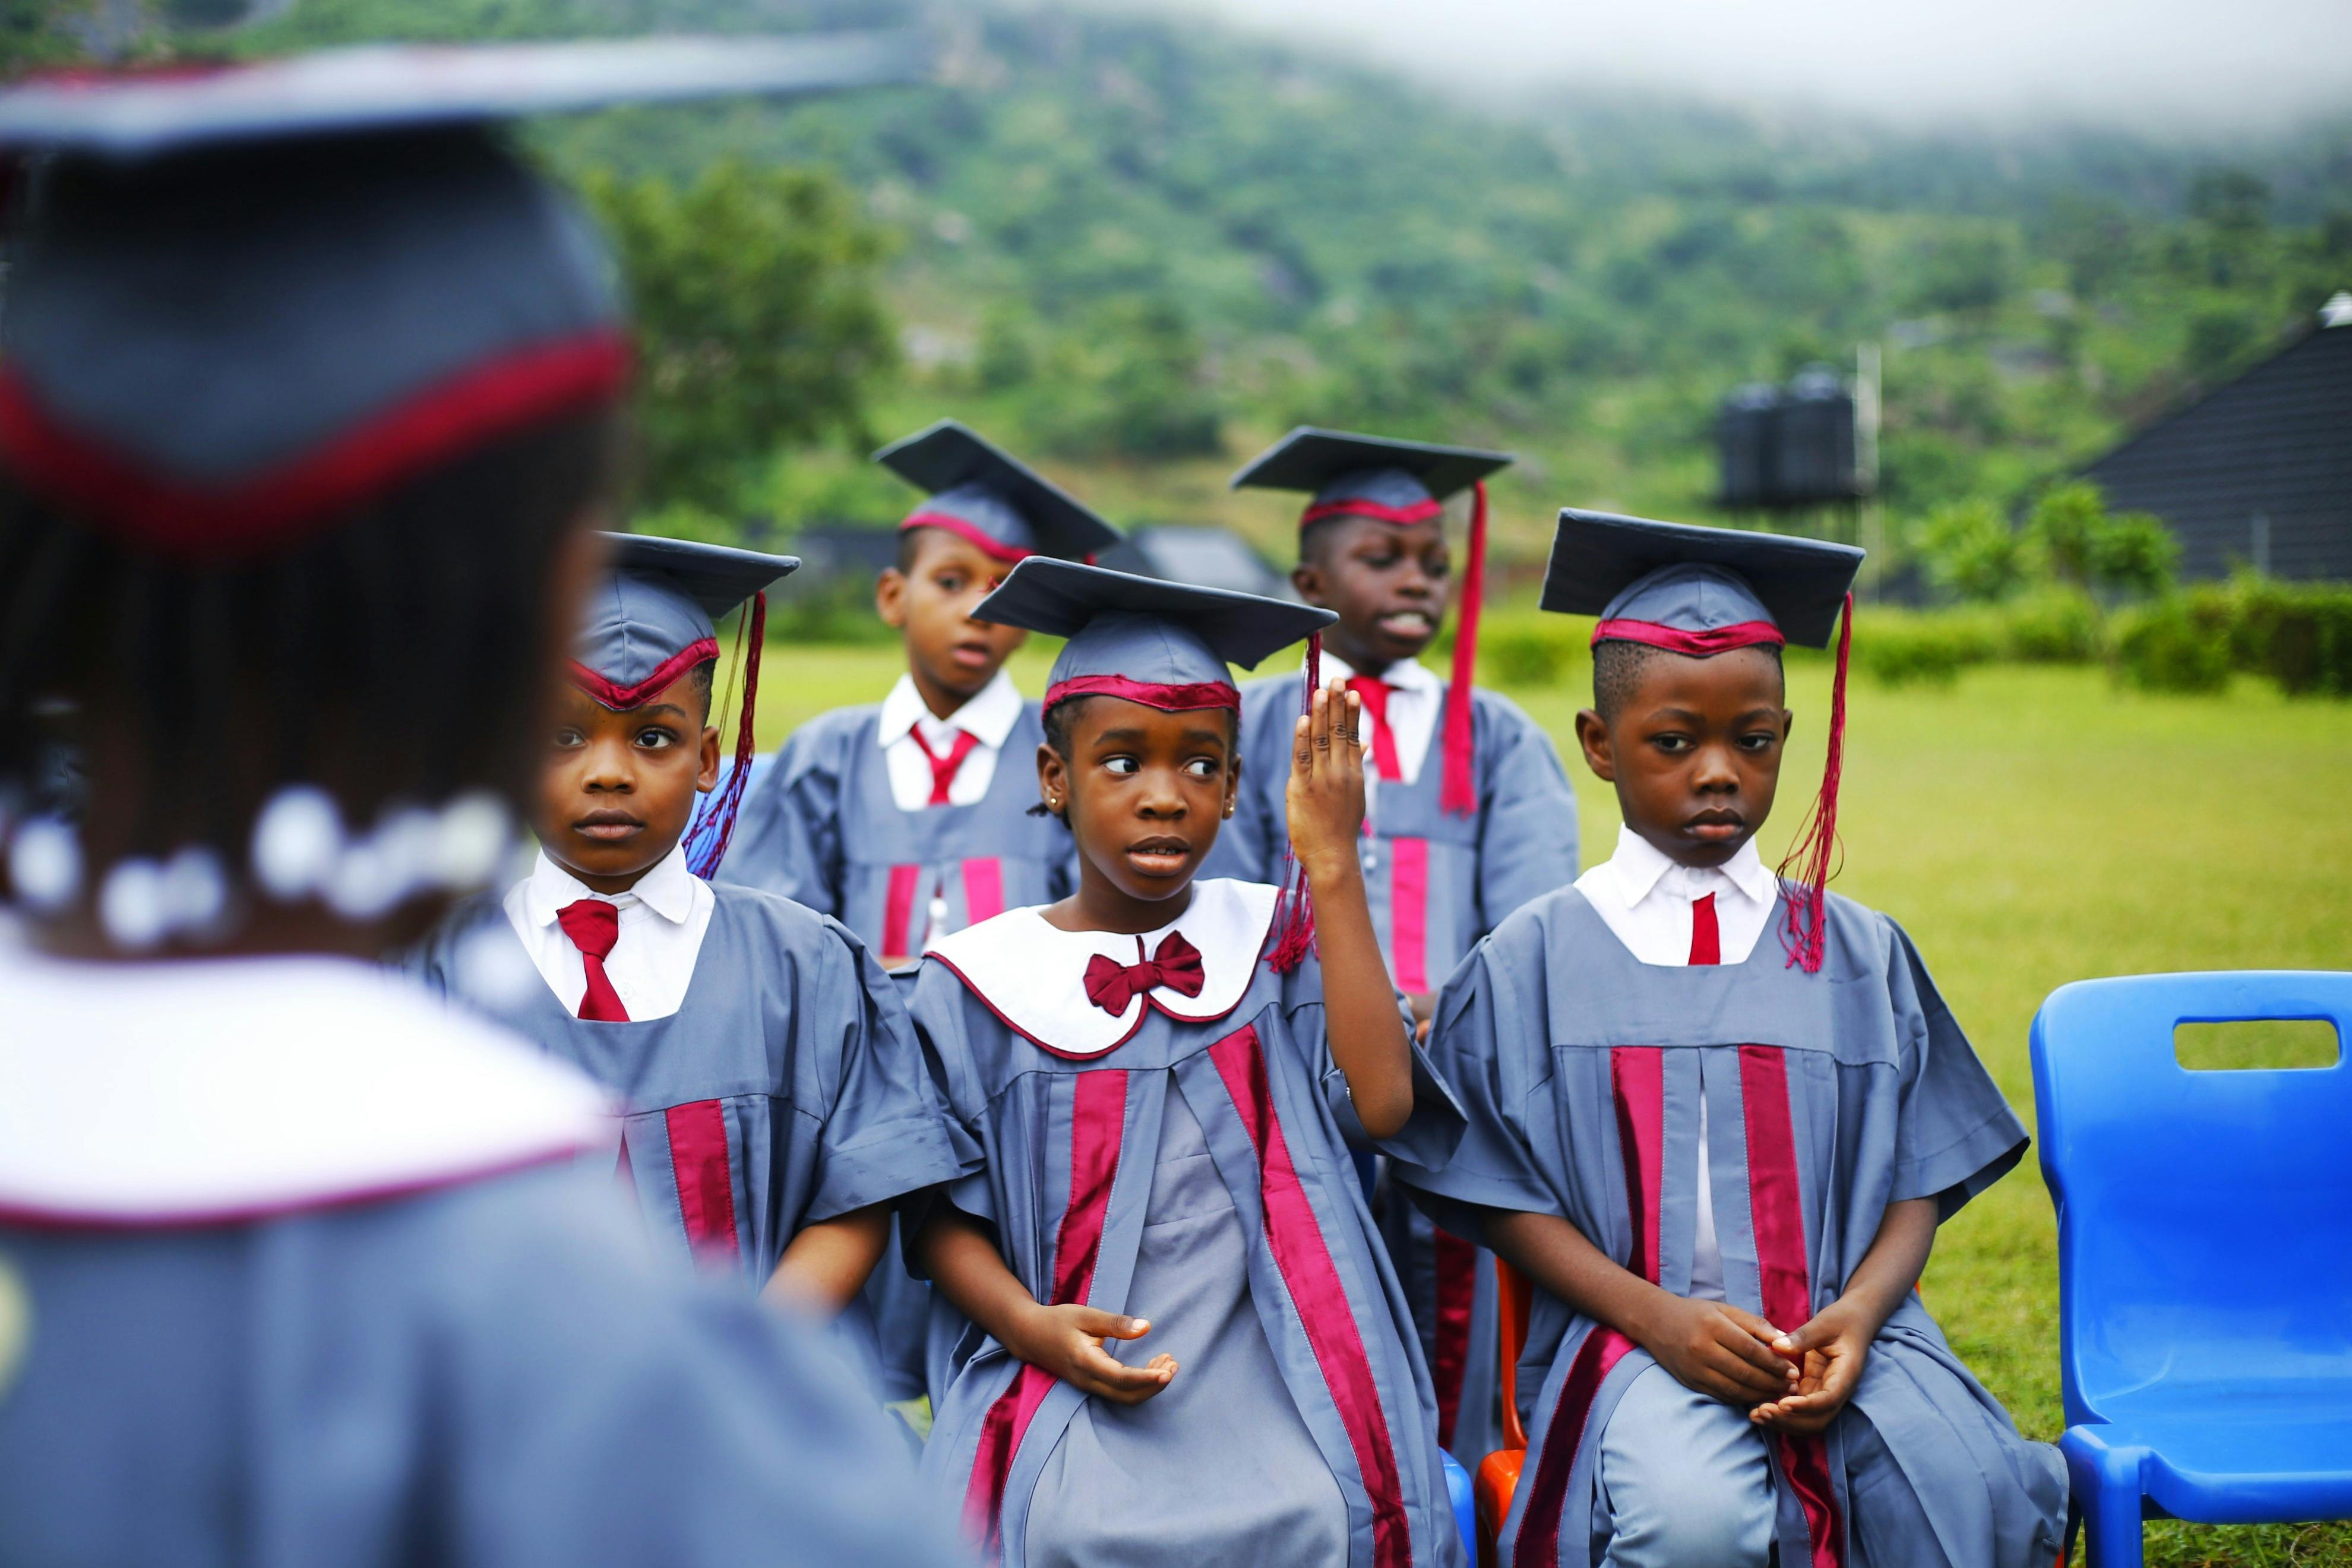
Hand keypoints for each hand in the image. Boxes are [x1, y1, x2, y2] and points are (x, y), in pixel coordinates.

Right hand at [1010, 1303, 1176, 1405]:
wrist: (1029, 1335)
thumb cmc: (1057, 1321)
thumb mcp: (1085, 1315)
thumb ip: (1116, 1323)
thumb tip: (1146, 1327)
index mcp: (1085, 1362)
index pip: (1121, 1378)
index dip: (1146, 1378)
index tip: (1168, 1372)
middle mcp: (1088, 1380)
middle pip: (1127, 1395)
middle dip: (1154, 1384)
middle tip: (1174, 1363)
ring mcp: (1089, 1386)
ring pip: (1125, 1397)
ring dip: (1149, 1385)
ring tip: (1168, 1362)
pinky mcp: (1091, 1384)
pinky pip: (1120, 1392)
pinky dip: (1140, 1383)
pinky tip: (1152, 1366)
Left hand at [1287, 679, 1366, 885]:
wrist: (1332, 855)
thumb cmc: (1340, 827)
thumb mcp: (1355, 795)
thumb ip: (1355, 766)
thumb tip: (1364, 743)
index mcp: (1354, 773)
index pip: (1353, 736)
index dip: (1351, 712)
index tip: (1351, 691)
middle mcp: (1340, 773)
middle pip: (1339, 732)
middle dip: (1337, 704)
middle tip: (1336, 679)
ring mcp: (1321, 780)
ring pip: (1321, 740)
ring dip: (1321, 714)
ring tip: (1321, 691)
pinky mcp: (1302, 788)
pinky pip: (1302, 758)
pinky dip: (1303, 738)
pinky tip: (1304, 719)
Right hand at [1636, 1293, 1796, 1406]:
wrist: (1655, 1322)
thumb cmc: (1695, 1313)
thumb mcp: (1724, 1309)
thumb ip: (1755, 1324)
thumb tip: (1784, 1340)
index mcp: (1713, 1326)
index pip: (1750, 1349)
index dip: (1774, 1363)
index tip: (1794, 1370)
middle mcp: (1702, 1349)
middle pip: (1745, 1372)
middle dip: (1773, 1382)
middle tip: (1793, 1387)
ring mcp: (1695, 1369)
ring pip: (1735, 1389)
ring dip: (1762, 1394)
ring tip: (1780, 1394)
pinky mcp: (1691, 1383)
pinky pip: (1723, 1396)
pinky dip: (1744, 1399)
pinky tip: (1759, 1397)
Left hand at [1749, 1305, 1868, 1433]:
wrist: (1854, 1321)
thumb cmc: (1842, 1320)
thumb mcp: (1824, 1324)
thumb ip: (1803, 1337)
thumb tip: (1777, 1346)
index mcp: (1845, 1375)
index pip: (1828, 1400)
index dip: (1806, 1406)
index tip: (1782, 1404)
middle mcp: (1836, 1390)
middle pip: (1817, 1419)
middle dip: (1790, 1420)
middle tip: (1761, 1411)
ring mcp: (1824, 1392)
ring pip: (1807, 1419)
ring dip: (1783, 1421)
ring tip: (1756, 1414)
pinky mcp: (1812, 1389)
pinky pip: (1798, 1408)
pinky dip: (1781, 1413)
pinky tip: (1759, 1409)